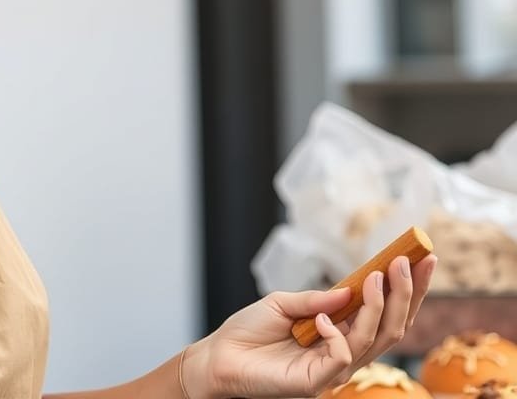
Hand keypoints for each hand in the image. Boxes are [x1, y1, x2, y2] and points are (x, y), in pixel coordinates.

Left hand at [185, 254, 437, 398]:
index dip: (407, 289)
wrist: (218, 356)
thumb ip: (317, 298)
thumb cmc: (248, 331)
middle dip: (406, 295)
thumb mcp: (283, 303)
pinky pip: (341, 357)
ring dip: (379, 306)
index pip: (385, 313)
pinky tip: (323, 318)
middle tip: (411, 263)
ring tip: (378, 276)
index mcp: (341, 333)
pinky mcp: (316, 382)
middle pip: (391, 327)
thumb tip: (354, 286)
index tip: (423, 258)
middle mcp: (344, 352)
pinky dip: (337, 334)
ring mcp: (333, 370)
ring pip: (374, 340)